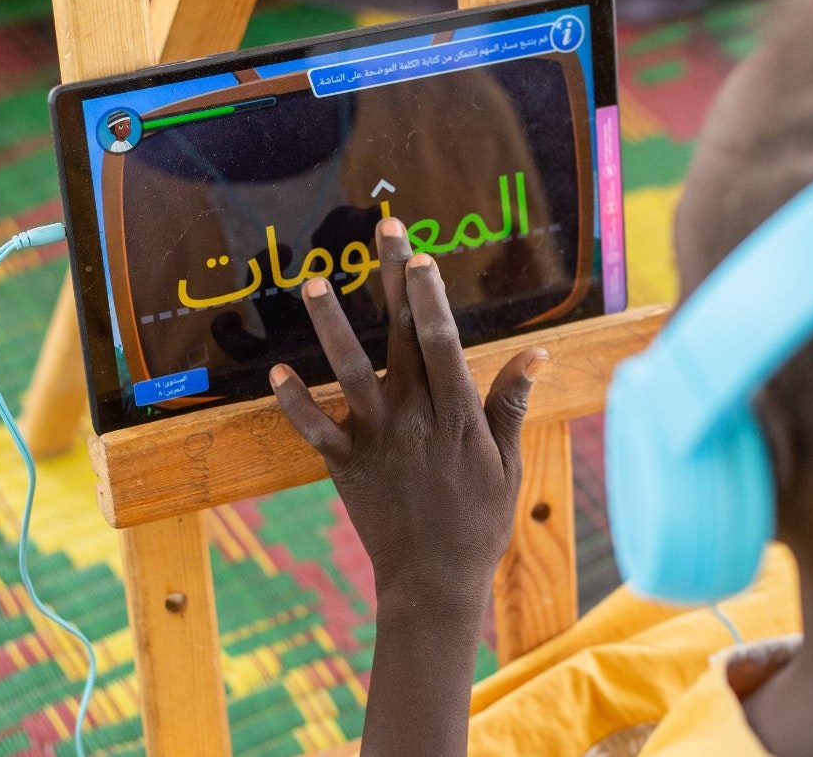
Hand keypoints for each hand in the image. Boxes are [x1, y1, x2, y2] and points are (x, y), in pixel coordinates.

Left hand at [269, 217, 548, 612]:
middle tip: (386, 230)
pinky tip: (275, 372)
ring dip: (332, 325)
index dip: (430, 295)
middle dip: (394, 279)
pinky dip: (294, 403)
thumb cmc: (479, 520)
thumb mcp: (508, 462)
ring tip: (317, 281)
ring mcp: (377, 439)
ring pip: (350, 371)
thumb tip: (537, 351)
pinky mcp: (346, 464)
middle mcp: (415, 416)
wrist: (435, 581)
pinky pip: (314, 429)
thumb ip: (511, 404)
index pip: (442, 339)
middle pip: (400, 335)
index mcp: (456, 413)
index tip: (423, 255)